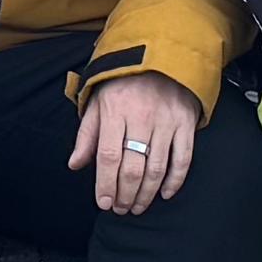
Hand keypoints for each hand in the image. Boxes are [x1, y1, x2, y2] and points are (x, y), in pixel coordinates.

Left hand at [74, 71, 201, 216]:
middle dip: (125, 195)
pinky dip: (175, 181)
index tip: (103, 203)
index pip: (109, 156)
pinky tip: (164, 194)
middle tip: (120, 209)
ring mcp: (167, 121)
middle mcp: (142, 117)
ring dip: (146, 194)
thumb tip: (75, 165)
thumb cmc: (123, 81)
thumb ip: (87, 134)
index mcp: (115, 110)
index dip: (106, 184)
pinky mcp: (186, 123)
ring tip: (136, 207)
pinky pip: (183, 158)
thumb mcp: (98, 100)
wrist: (162, 52)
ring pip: (157, 168)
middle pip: (133, 167)